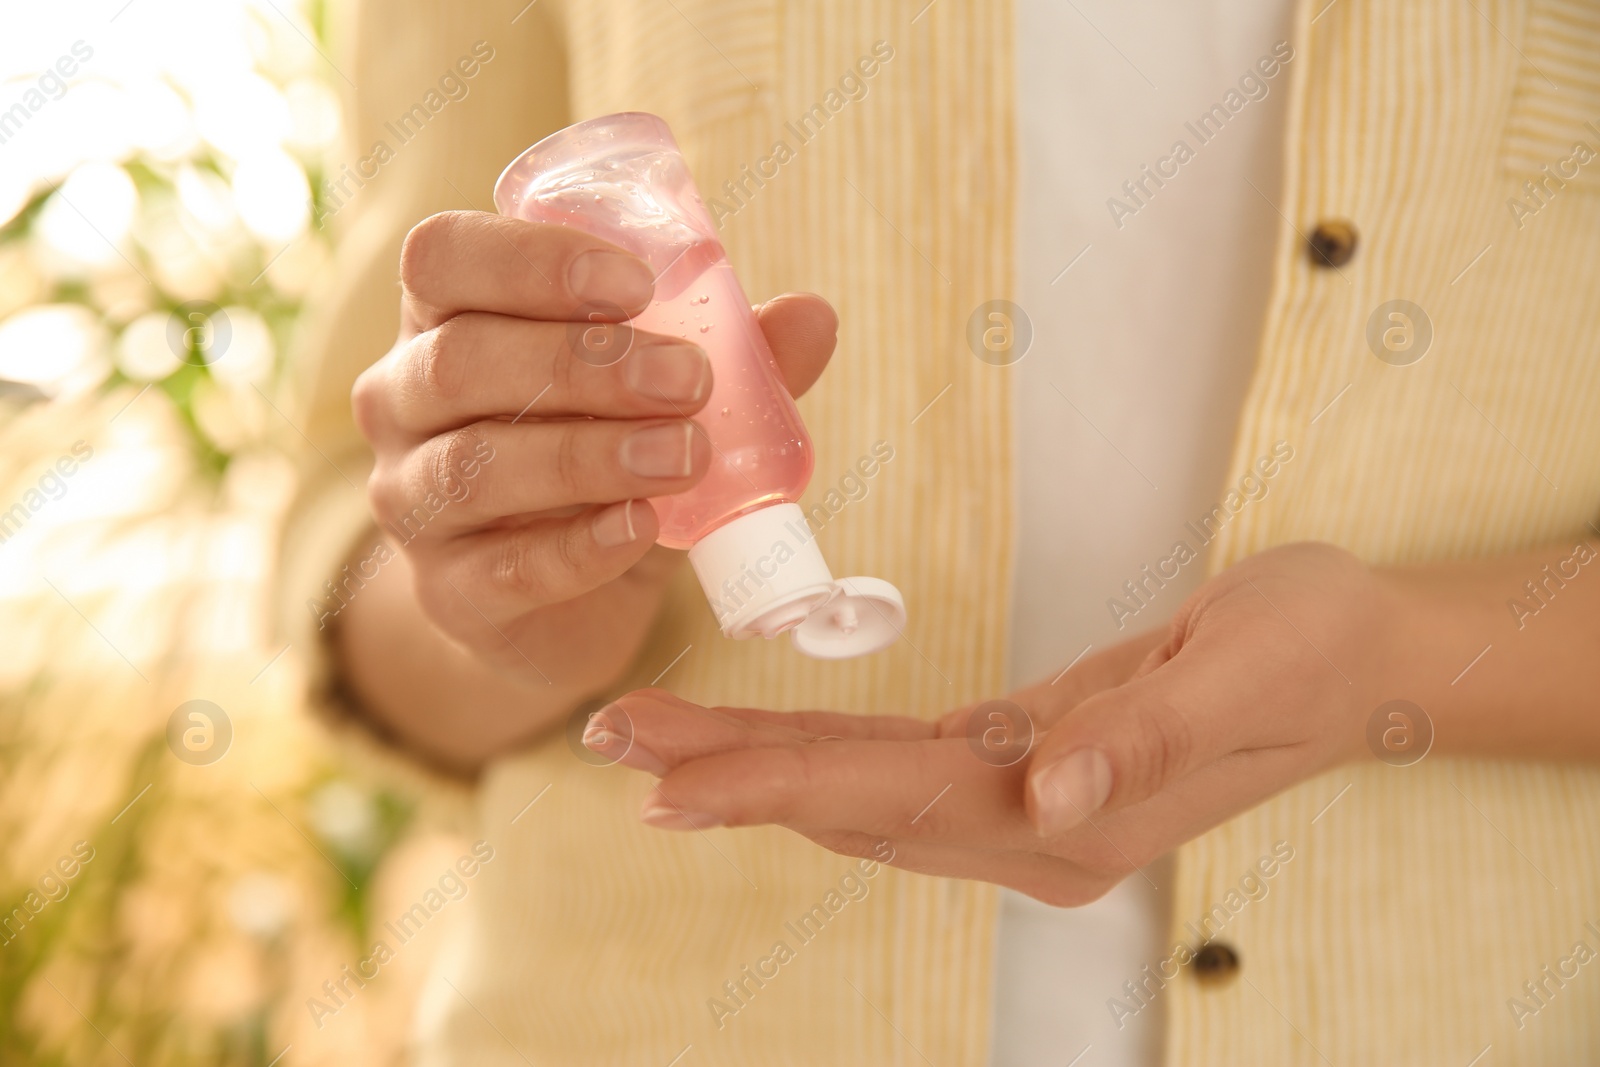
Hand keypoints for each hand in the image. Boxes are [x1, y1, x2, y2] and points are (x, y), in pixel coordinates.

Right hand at [350, 210, 836, 686]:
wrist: (563, 602)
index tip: (634, 283)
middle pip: (460, 360)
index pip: (442, 257)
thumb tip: (813, 315)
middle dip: (584, 363)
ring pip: (475, 464)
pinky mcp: (448, 593)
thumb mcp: (661, 399)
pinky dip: (581, 548)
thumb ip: (730, 355)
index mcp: (443, 318)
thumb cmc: (603, 462)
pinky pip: (502, 569)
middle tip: (691, 379)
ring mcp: (412, 501)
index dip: (529, 260)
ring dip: (590, 454)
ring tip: (688, 453)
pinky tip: (645, 528)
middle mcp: (401, 401)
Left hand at [588, 543, 1404, 904]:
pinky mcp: (1030, 767)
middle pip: (851, 805)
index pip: (892, 798)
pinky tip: (762, 748)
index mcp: (1076, 813)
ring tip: (652, 746)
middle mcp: (1038, 827)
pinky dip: (819, 758)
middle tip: (612, 744)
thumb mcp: (1244, 672)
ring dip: (756, 770)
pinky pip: (900, 771)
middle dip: (729, 777)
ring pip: (861, 796)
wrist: (1366, 658)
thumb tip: (1049, 791)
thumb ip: (1144, 740)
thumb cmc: (1314, 650)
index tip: (670, 780)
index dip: (776, 783)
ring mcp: (1031, 807)